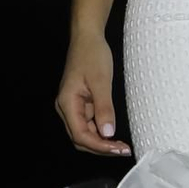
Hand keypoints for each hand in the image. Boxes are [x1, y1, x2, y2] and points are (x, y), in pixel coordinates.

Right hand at [55, 32, 130, 157]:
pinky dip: (100, 130)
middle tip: (122, 150)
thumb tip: (108, 133)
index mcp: (67, 103)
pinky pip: (88, 123)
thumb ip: (104, 108)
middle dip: (101, 147)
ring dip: (101, 141)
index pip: (80, 135)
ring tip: (121, 144)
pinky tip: (114, 132)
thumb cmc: (92, 55)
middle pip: (80, 138)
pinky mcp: (79, 103)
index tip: (118, 149)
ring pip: (84, 133)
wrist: (87, 38)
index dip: (99, 146)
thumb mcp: (101, 81)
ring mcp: (72, 106)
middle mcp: (65, 108)